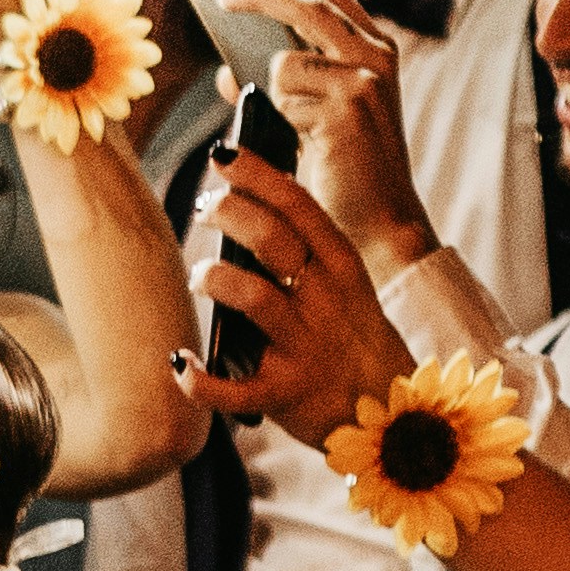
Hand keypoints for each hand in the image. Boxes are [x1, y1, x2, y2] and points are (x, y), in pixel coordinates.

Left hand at [184, 144, 407, 440]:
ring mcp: (304, 347)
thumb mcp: (344, 282)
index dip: (256, 175)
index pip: (298, 205)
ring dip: (216, 278)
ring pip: (254, 297)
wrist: (391, 414)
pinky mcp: (284, 394)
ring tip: (201, 274)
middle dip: (230, 213)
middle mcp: (324, 301)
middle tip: (203, 207)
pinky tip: (178, 362)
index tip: (222, 156)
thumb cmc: (349, 338)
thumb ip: (304, 247)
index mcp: (341, 265)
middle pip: (272, 239)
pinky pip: (234, 388)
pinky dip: (198, 379)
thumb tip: (242, 206)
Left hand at [248, 0, 433, 266]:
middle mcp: (376, 56)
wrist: (376, 228)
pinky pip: (286, 87)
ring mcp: (366, 77)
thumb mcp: (308, 122)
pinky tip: (305, 140)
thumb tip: (226, 71)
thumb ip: (279, 89)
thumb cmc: (343, 179)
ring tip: (287, 117)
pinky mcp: (350, 103)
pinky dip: (280, 114)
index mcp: (374, 53)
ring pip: (289, 52)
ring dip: (271, 88)